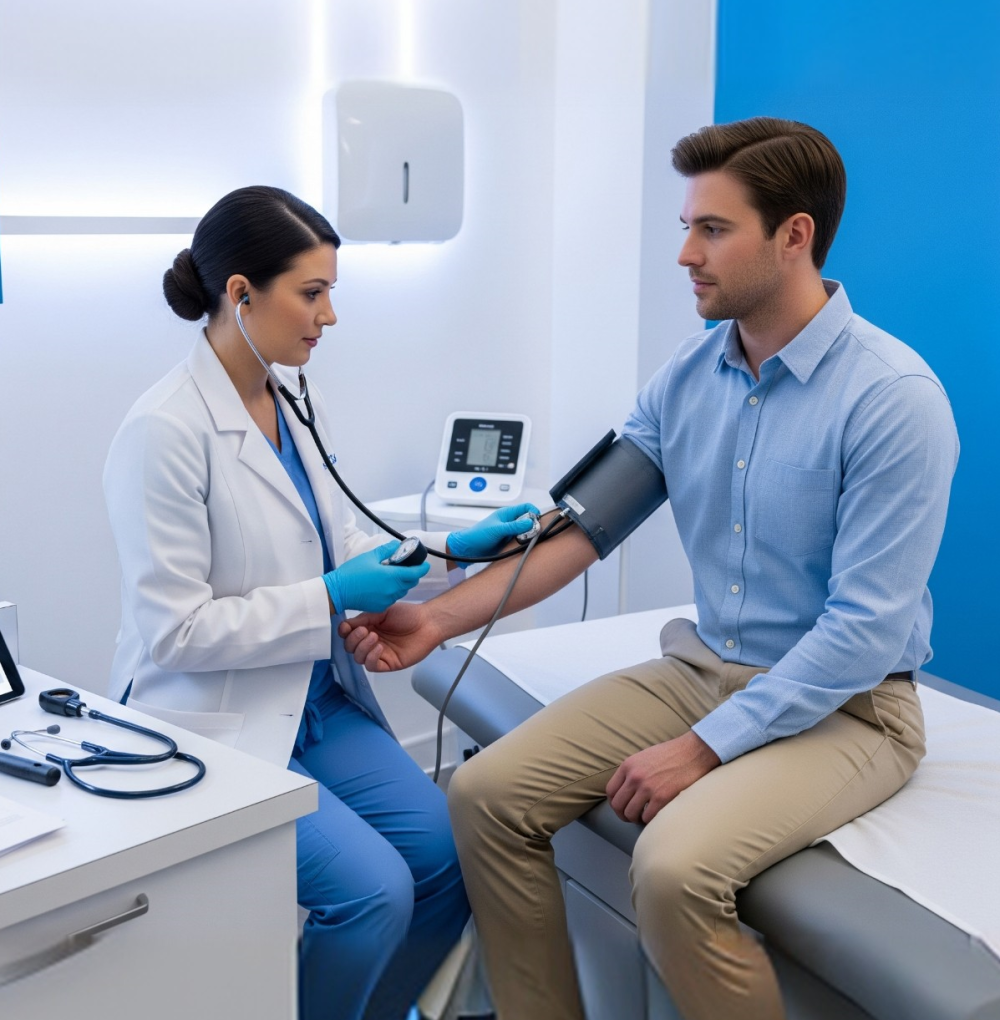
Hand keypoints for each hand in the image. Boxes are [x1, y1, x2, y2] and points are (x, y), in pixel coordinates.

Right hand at [324, 541, 429, 614]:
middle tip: (407, 567)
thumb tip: (397, 546)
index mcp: (392, 576)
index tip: (425, 564)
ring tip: (392, 575)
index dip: (423, 568)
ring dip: (402, 583)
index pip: (415, 573)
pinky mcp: (381, 606)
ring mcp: (388, 600)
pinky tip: (383, 585)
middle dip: (412, 575)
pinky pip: (393, 597)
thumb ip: (387, 550)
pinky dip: (393, 590)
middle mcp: (393, 590)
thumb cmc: (352, 572)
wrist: (338, 592)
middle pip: (411, 582)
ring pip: (402, 590)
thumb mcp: (370, 556)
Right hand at [338, 602, 442, 670]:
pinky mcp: (388, 664)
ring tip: (374, 637)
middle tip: (364, 631)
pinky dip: (371, 657)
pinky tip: (379, 647)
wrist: (427, 622)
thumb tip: (345, 624)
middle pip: (350, 647)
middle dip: (353, 640)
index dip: (344, 632)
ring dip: (362, 648)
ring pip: (358, 658)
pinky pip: (372, 666)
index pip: (347, 634)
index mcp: (367, 627)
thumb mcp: (381, 610)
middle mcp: (370, 641)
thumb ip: (364, 618)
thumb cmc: (407, 615)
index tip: (347, 627)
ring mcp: (379, 653)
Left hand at [446, 503, 540, 565]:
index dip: (534, 512)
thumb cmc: (478, 535)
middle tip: (533, 534)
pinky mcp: (509, 542)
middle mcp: (510, 522)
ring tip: (525, 542)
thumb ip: (514, 526)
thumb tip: (530, 522)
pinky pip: (521, 541)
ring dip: (528, 536)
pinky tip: (521, 547)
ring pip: (526, 532)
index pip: (526, 507)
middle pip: (528, 520)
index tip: (537, 521)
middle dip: (533, 526)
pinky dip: (523, 544)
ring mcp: (510, 532)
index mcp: (507, 513)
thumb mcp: (497, 530)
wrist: (468, 549)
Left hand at [606, 731, 720, 823]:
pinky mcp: (662, 797)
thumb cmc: (671, 754)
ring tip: (643, 818)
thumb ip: (632, 771)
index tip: (621, 807)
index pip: (610, 790)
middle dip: (623, 815)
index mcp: (628, 765)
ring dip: (635, 819)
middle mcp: (634, 776)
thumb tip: (625, 789)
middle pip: (618, 805)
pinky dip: (649, 821)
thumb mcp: (644, 756)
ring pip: (630, 814)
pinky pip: (647, 817)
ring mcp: (647, 787)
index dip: (614, 803)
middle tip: (631, 817)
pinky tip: (655, 816)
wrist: (693, 752)